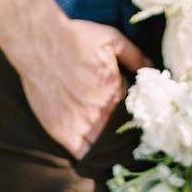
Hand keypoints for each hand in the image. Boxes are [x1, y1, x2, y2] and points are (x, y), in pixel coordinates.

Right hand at [17, 18, 148, 159]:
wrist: (40, 43)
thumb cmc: (75, 38)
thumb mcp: (111, 38)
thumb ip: (134, 55)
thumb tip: (151, 68)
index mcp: (116, 91)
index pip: (132, 110)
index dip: (130, 108)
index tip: (128, 108)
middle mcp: (101, 111)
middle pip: (119, 129)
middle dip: (120, 127)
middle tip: (114, 121)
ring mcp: (81, 123)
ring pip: (103, 144)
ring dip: (106, 141)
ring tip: (102, 134)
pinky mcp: (62, 131)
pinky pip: (82, 152)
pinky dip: (89, 153)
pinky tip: (90, 147)